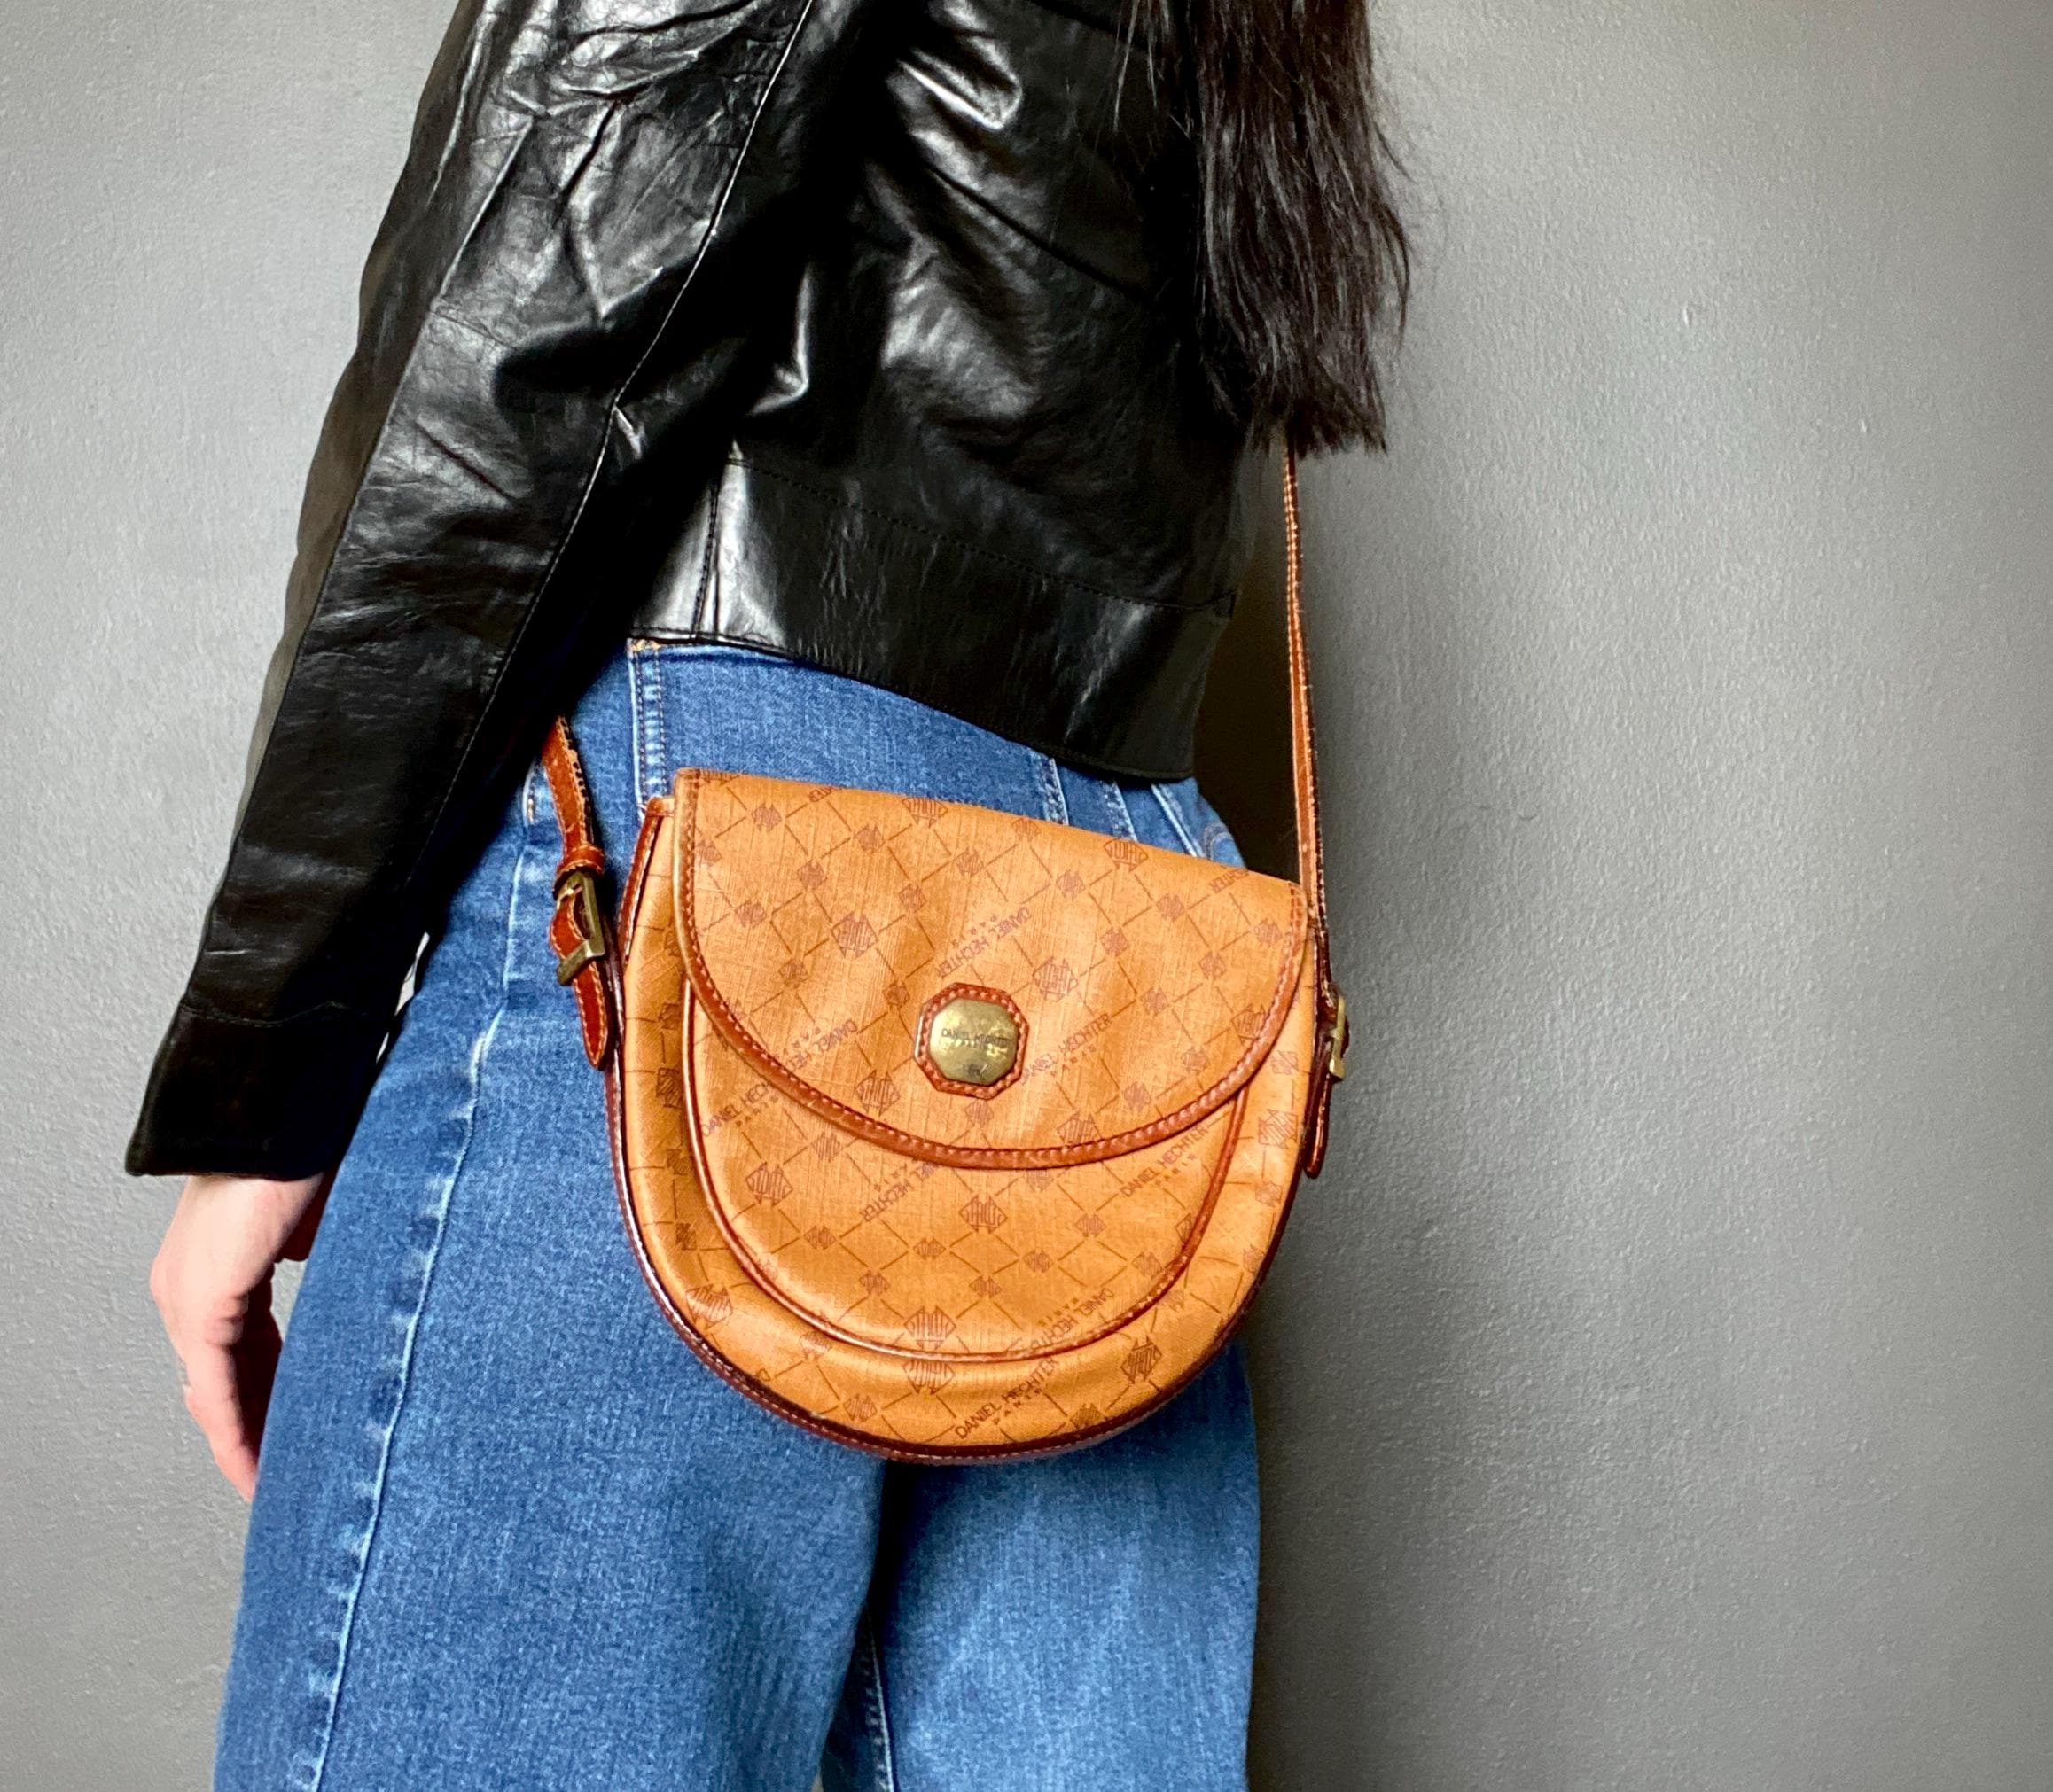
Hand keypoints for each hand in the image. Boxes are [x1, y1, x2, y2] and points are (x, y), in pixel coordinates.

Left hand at [150, 1172, 329, 1499]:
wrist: (286, 1102)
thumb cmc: (315, 1142)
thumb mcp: (329, 1216)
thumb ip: (325, 1254)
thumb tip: (342, 1279)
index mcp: (220, 1262)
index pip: (240, 1346)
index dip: (265, 1393)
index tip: (292, 1429)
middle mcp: (189, 1284)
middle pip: (220, 1378)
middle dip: (254, 1428)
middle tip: (281, 1474)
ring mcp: (188, 1294)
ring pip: (212, 1389)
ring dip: (243, 1439)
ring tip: (270, 1483)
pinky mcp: (202, 1300)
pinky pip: (214, 1384)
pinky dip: (234, 1429)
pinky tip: (255, 1462)